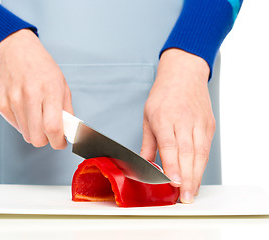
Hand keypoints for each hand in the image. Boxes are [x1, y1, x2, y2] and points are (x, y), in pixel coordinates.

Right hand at [0, 29, 72, 148]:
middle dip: (46, 140)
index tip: (60, 142)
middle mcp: (29, 96)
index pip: (53, 128)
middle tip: (50, 132)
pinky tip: (26, 111)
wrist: (16, 50)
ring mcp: (13, 100)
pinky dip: (23, 124)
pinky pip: (15, 126)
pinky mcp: (1, 104)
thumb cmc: (41, 66)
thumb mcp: (62, 84)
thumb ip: (66, 110)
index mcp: (49, 91)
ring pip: (26, 135)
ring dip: (34, 132)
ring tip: (38, 116)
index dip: (58, 142)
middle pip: (37, 138)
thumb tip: (70, 131)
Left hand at [140, 48, 214, 202]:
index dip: (172, 166)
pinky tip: (197, 177)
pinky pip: (206, 149)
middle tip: (184, 197)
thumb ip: (148, 143)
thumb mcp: (148, 116)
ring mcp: (199, 123)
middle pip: (187, 153)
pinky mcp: (209, 125)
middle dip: (187, 178)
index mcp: (164, 117)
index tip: (174, 183)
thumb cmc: (163, 95)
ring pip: (200, 153)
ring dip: (196, 175)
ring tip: (191, 193)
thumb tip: (145, 164)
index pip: (170, 145)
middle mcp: (183, 120)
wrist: (184, 74)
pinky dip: (202, 166)